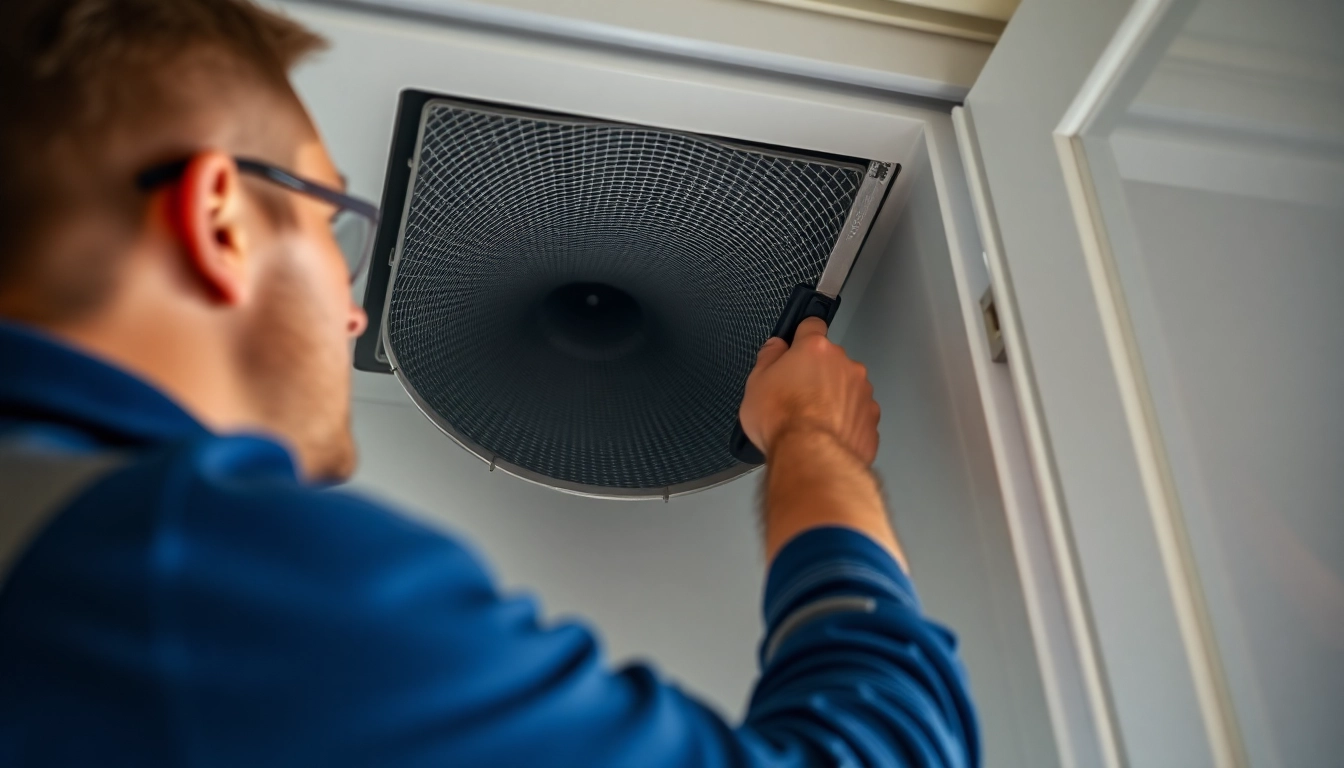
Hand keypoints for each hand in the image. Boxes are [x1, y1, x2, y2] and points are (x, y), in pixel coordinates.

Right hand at [738, 317, 879, 464]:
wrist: (811, 457)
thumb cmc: (781, 420)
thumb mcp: (755, 384)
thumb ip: (768, 358)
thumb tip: (775, 346)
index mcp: (815, 349)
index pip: (812, 326)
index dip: (803, 336)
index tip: (797, 347)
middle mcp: (845, 365)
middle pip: (831, 361)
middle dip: (817, 374)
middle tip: (798, 396)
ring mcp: (863, 392)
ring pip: (847, 387)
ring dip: (835, 398)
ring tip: (814, 422)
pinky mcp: (871, 419)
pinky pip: (857, 414)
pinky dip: (846, 421)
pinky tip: (829, 435)